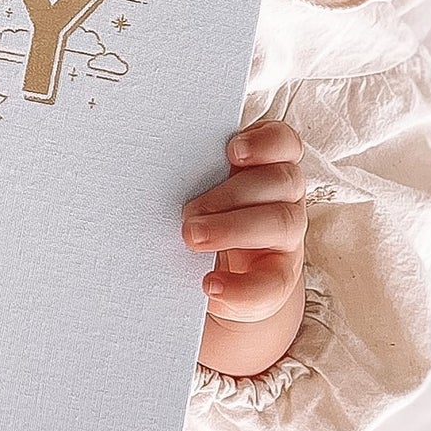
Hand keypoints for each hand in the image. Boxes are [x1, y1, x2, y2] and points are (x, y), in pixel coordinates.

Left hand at [182, 115, 308, 322]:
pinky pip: (274, 283)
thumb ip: (188, 175)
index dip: (266, 143)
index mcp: (265, 166)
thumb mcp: (197, 190)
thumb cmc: (201, 217)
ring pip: (282, 223)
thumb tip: (143, 167)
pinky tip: (210, 285)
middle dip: (231, 194)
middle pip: (282, 181)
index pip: (284, 143)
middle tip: (187, 212)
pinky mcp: (281, 276)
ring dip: (234, 229)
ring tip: (191, 238)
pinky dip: (242, 287)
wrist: (218, 274)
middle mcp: (283, 198)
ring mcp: (286, 237)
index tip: (233, 151)